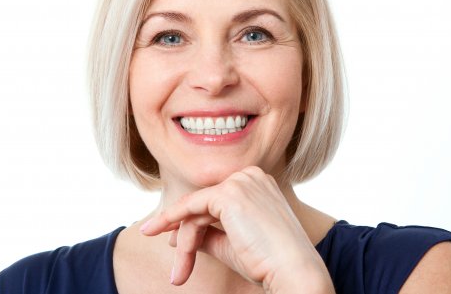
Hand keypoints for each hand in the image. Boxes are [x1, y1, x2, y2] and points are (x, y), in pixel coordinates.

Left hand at [140, 166, 332, 291]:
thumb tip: (179, 234)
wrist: (291, 269)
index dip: (191, 222)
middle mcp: (250, 177)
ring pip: (195, 208)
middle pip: (203, 203)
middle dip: (185, 235)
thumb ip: (209, 234)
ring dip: (184, 243)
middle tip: (177, 268)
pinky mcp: (228, 194)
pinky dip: (175, 224)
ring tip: (180, 274)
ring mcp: (240, 182)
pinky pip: (190, 207)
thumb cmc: (268, 261)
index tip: (175, 243)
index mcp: (258, 185)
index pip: (215, 201)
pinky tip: (159, 234)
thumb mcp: (233, 244)